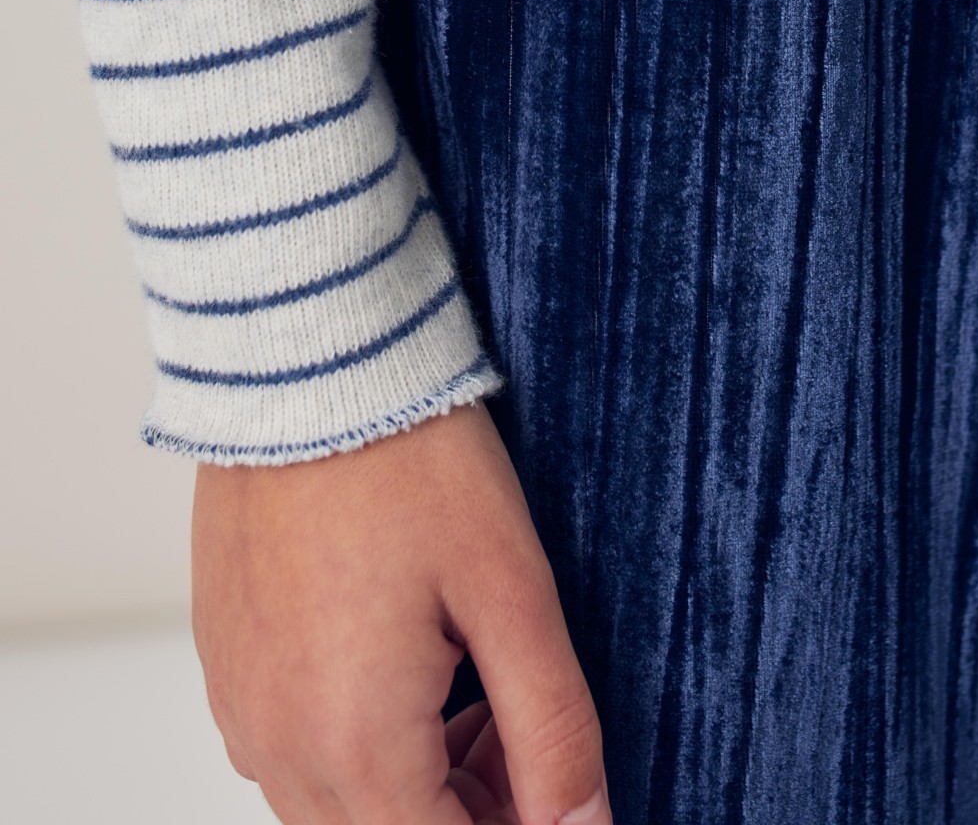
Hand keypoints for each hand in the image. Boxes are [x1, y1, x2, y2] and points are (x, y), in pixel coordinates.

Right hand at [192, 399, 610, 824]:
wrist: (307, 365)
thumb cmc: (410, 462)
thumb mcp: (512, 591)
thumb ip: (554, 728)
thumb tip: (585, 823)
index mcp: (354, 747)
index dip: (518, 824)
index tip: (550, 771)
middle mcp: (277, 747)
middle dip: (469, 806)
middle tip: (523, 721)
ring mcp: (240, 707)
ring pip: (337, 803)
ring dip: (414, 778)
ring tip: (473, 678)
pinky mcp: (224, 664)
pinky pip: (291, 747)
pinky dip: (356, 735)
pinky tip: (407, 654)